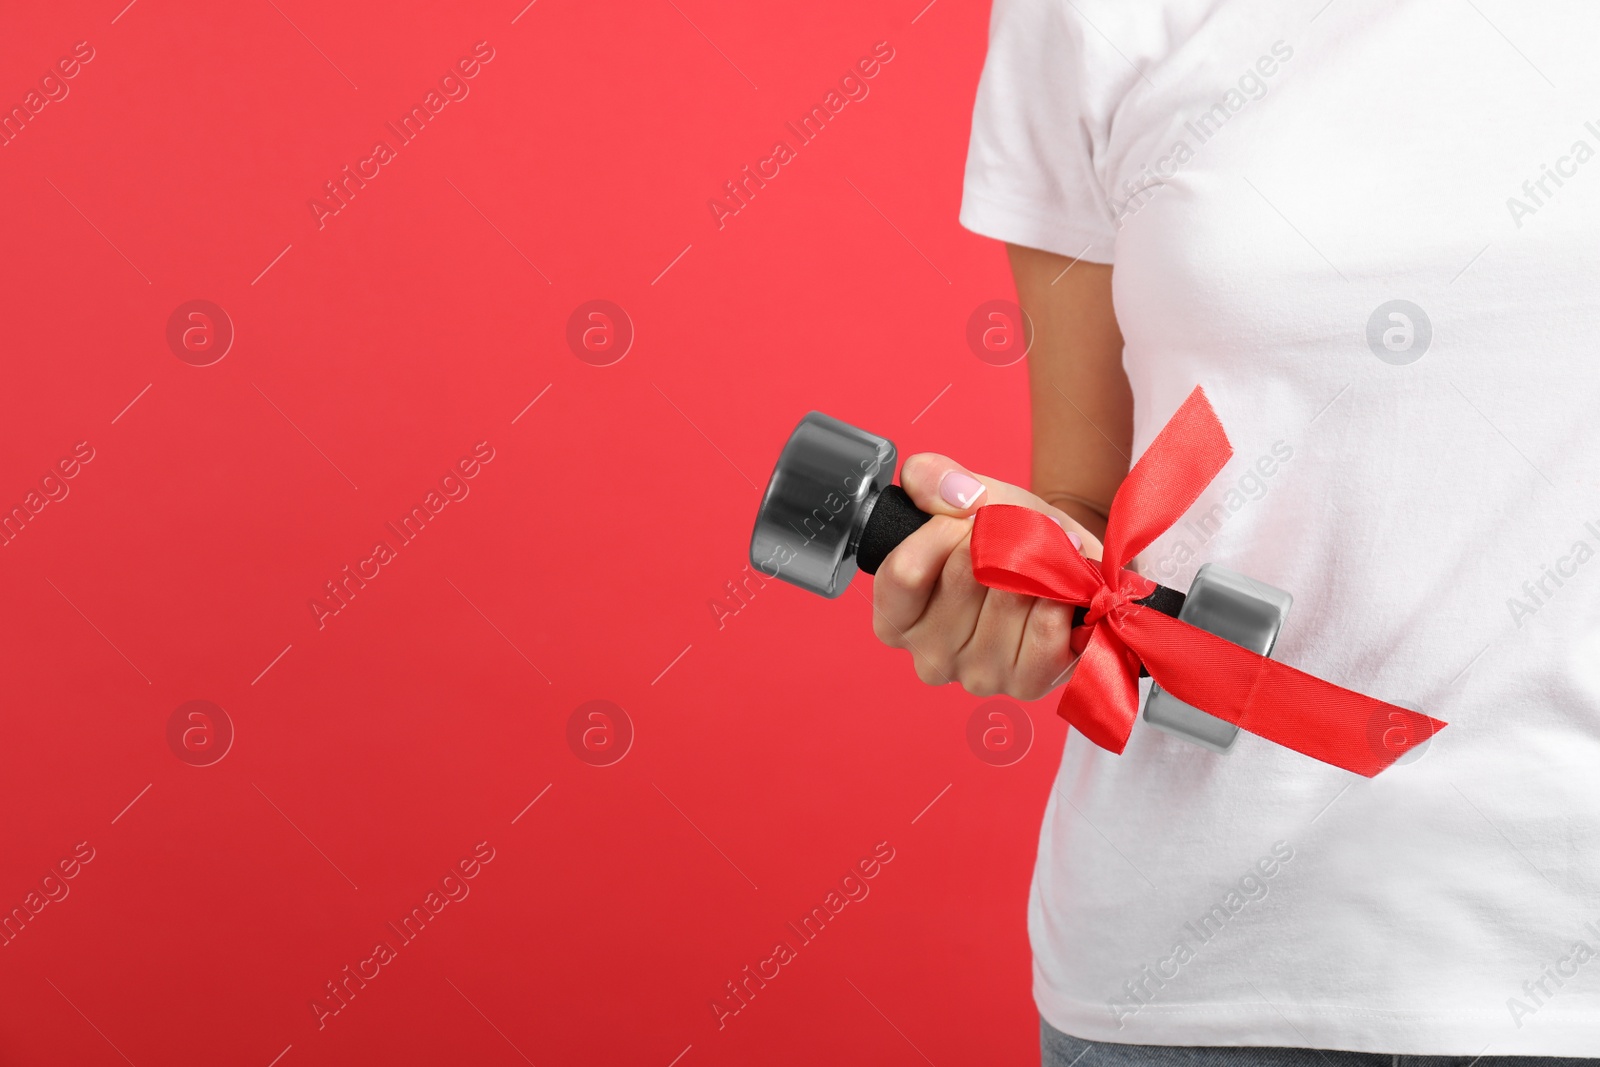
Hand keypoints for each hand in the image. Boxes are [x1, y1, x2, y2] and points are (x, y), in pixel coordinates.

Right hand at [871, 454, 1104, 699]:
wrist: (1065, 562)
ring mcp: (975, 676)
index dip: (941, 532)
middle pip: (964, 578)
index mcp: (896, 614)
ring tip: (1040, 562)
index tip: (969, 514)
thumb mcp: (970, 494)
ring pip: (1009, 601)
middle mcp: (927, 655)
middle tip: (1014, 534)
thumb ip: (937, 479)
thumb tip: (941, 487)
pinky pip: (1044, 634)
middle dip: (997, 540)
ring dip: (1035, 567)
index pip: (904, 573)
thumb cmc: (1009, 533)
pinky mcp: (1024, 685)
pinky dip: (1059, 602)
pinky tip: (1058, 595)